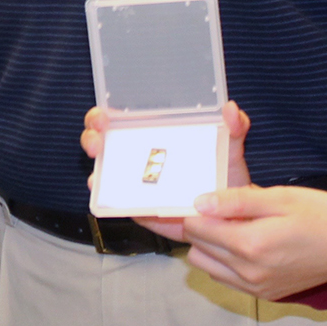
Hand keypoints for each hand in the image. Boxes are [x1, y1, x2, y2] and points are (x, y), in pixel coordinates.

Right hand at [81, 101, 251, 240]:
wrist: (230, 216)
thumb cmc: (226, 176)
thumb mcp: (231, 148)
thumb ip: (235, 127)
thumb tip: (231, 109)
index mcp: (156, 134)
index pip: (120, 119)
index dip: (104, 115)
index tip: (104, 117)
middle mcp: (140, 155)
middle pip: (103, 141)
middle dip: (91, 137)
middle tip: (97, 141)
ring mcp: (135, 182)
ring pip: (104, 171)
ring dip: (95, 167)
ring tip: (98, 167)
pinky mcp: (137, 207)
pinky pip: (115, 202)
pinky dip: (104, 197)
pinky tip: (103, 192)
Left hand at [179, 183, 326, 298]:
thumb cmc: (322, 216)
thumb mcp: (281, 197)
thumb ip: (237, 200)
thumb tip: (199, 203)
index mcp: (250, 244)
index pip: (195, 228)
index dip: (188, 209)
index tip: (190, 195)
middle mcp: (248, 272)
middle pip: (196, 247)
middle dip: (197, 225)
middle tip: (214, 205)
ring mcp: (255, 287)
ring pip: (206, 266)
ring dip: (207, 245)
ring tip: (230, 223)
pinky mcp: (264, 295)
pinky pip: (225, 278)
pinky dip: (222, 260)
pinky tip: (242, 241)